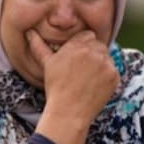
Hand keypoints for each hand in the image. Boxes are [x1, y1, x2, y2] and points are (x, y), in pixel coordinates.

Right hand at [29, 29, 118, 143]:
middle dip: (93, 53)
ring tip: (89, 78)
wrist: (69, 112)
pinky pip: (113, 69)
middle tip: (84, 69)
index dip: (84, 45)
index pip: (87, 35)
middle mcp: (92, 51)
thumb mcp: (47, 64)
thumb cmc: (56, 88)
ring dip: (101, 63)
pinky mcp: (113, 75)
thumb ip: (39, 45)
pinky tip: (96, 85)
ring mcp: (105, 63)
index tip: (79, 57)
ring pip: (106, 56)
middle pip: (98, 44)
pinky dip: (107, 76)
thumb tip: (29, 32)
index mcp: (76, 45)